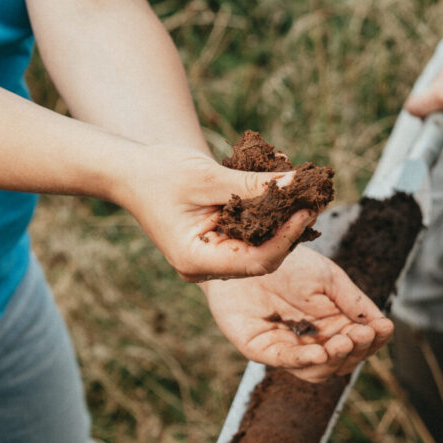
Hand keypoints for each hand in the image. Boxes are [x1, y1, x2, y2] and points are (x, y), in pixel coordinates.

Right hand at [118, 145, 315, 281]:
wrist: (128, 173)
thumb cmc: (159, 173)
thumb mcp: (208, 177)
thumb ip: (252, 185)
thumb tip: (297, 183)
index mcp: (197, 261)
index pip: (256, 260)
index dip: (287, 238)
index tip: (307, 210)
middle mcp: (205, 268)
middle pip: (262, 258)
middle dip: (289, 230)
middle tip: (313, 199)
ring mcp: (210, 259)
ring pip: (258, 247)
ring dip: (281, 221)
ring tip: (303, 192)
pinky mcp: (215, 245)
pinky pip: (248, 236)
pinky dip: (265, 216)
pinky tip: (281, 192)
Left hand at [202, 246, 393, 381]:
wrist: (247, 250)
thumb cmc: (289, 263)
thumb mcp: (329, 278)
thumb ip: (354, 302)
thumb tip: (382, 325)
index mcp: (333, 325)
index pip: (360, 345)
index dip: (373, 341)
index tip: (382, 328)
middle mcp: (313, 341)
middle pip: (342, 362)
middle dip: (355, 351)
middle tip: (360, 334)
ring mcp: (287, 348)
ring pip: (318, 371)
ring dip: (333, 360)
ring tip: (342, 342)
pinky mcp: (261, 348)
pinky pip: (284, 361)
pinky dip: (304, 360)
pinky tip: (319, 351)